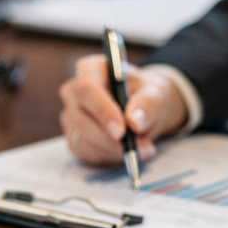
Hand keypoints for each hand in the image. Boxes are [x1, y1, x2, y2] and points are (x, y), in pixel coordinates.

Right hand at [59, 55, 188, 165]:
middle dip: (111, 140)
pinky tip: (126, 152)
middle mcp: (73, 92)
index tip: (122, 131)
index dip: (102, 111)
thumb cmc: (146, 96)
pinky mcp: (74, 140)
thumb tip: (135, 122)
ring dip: (114, 151)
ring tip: (142, 149)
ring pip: (83, 141)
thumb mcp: (156, 94)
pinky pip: (86, 154)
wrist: (144, 111)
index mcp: (90, 70)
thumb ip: (148, 105)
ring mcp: (71, 117)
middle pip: (80, 119)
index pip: (86, 88)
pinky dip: (109, 158)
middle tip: (141, 148)